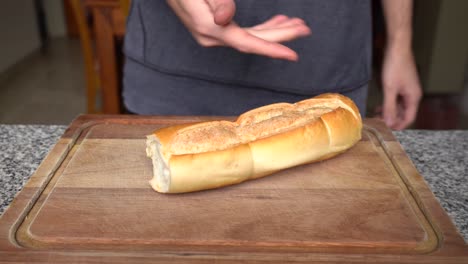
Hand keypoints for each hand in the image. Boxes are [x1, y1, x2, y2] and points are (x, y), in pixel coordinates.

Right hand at [166, 0, 310, 60]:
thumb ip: (215, 3)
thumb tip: (226, 19)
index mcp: (211, 30)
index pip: (247, 43)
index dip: (272, 49)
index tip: (293, 55)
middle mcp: (213, 37)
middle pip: (253, 40)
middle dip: (280, 34)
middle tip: (305, 28)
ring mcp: (214, 34)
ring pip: (250, 36)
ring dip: (274, 29)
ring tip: (296, 23)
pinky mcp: (215, 28)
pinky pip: (243, 32)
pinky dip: (261, 28)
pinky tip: (275, 21)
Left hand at [380, 46, 421, 129]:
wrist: (397, 47)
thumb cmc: (395, 66)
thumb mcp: (389, 89)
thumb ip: (389, 107)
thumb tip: (389, 123)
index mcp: (414, 97)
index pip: (408, 118)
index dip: (398, 125)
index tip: (385, 129)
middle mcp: (413, 94)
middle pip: (404, 113)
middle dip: (391, 118)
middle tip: (377, 122)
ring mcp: (408, 89)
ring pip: (399, 106)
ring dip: (389, 111)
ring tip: (375, 114)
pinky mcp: (402, 84)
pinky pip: (396, 98)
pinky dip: (388, 103)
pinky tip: (379, 105)